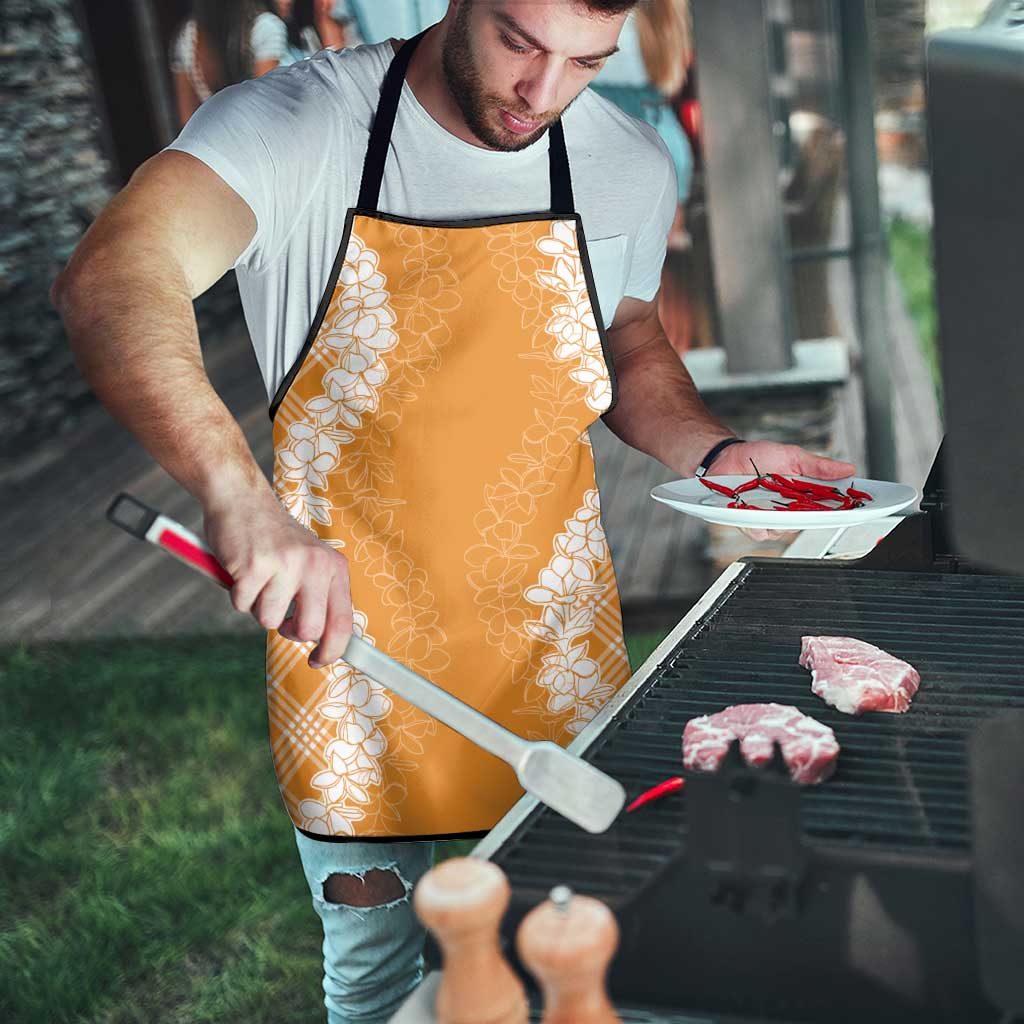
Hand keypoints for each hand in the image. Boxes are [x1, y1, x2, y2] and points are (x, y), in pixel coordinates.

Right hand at [203, 490, 352, 668]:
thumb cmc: (274, 538)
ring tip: (259, 579)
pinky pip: (242, 605)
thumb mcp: (310, 561)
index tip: (319, 661)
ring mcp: (285, 564)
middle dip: (290, 632)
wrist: (241, 499)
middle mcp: (315, 565)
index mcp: (334, 566)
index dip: (332, 650)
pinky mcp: (254, 566)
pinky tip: (242, 570)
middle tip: (280, 616)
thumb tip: (325, 641)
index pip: (343, 621)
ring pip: (269, 621)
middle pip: (309, 630)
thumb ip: (319, 595)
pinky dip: (237, 594)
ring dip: (258, 607)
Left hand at [709, 440, 856, 541]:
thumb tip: (848, 468)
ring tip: (775, 503)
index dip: (844, 510)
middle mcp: (789, 510)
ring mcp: (770, 518)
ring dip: (781, 519)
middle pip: (809, 523)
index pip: (829, 507)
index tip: (857, 508)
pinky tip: (755, 512)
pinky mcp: (750, 523)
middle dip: (813, 517)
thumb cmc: (758, 457)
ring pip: (784, 531)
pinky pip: (759, 531)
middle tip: (812, 506)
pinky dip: (758, 523)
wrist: (726, 457)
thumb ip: (818, 466)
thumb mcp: (792, 456)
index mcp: (803, 495)